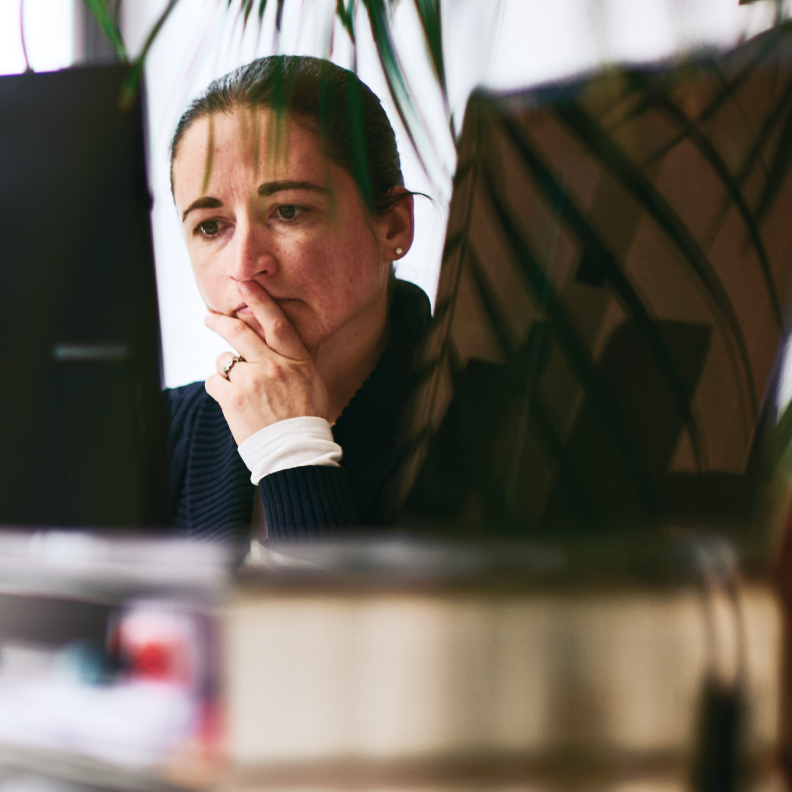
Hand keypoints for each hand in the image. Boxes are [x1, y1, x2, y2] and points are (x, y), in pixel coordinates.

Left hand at [204, 280, 328, 444]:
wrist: (295, 452)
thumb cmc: (306, 418)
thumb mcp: (311, 381)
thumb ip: (293, 358)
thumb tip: (274, 340)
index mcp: (297, 360)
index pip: (276, 322)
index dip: (259, 299)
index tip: (245, 283)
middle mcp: (274, 366)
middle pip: (239, 332)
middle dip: (219, 321)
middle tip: (210, 317)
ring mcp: (251, 381)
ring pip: (224, 360)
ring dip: (227, 369)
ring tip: (239, 389)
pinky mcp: (232, 399)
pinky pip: (214, 382)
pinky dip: (219, 389)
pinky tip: (232, 401)